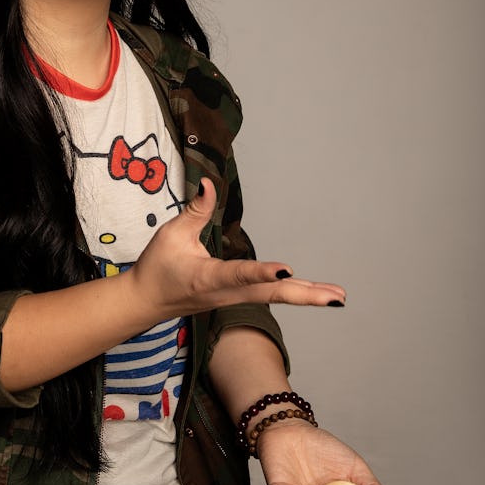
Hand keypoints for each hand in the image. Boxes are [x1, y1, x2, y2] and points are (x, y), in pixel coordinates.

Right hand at [127, 176, 346, 324]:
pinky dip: (294, 294)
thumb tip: (208, 183)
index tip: (287, 269)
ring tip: (337, 295)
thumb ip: (194, 211)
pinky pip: (269, 295)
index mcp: (208, 277)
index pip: (239, 273)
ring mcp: (234, 299)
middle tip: (336, 297)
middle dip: (304, 294)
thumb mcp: (170, 234)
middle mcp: (226, 293)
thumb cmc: (157, 268)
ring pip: (274, 297)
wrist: (146, 302)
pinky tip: (314, 292)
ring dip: (306, 295)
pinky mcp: (237, 298)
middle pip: (270, 294)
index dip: (263, 271)